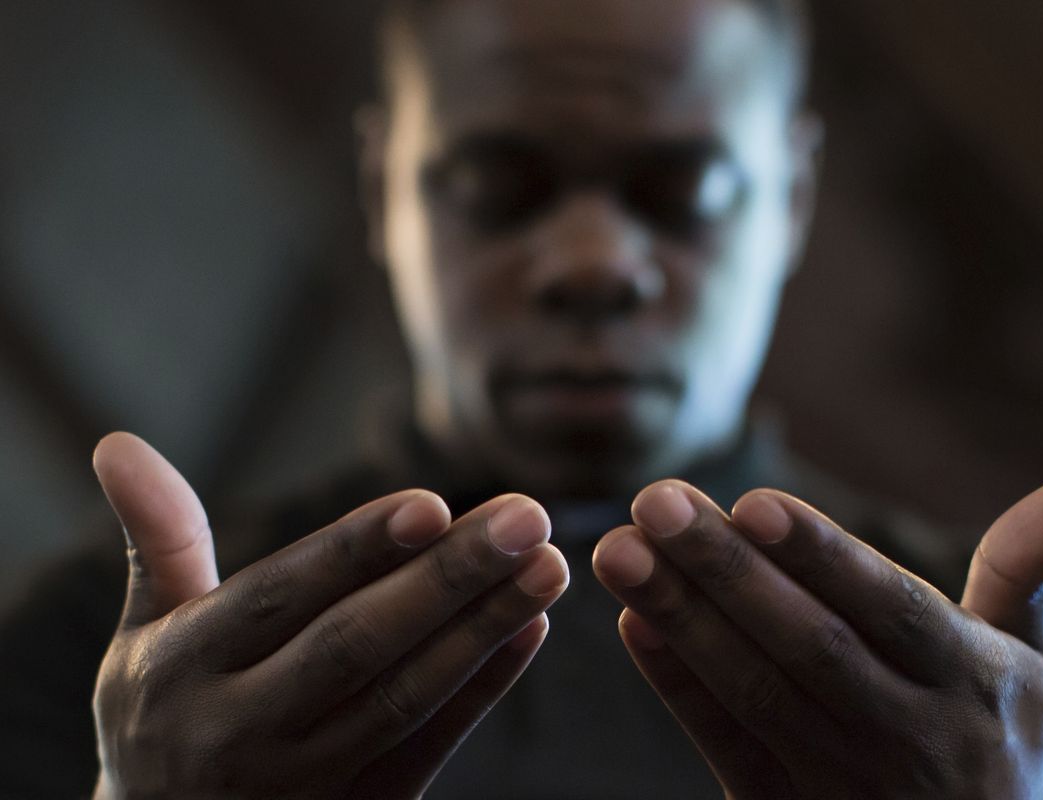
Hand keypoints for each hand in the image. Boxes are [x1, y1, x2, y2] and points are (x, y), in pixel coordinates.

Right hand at [90, 433, 567, 799]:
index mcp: (187, 667)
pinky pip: (427, 749)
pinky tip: (531, 630)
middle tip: (528, 516)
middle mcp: (240, 728)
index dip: (358, 550)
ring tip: (548, 565)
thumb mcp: (142, 634)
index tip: (433, 503)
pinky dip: (481, 690)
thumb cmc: (163, 709)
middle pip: (357, 645)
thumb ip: (158, 540)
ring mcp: (301, 784)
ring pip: (404, 698)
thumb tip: (118, 443)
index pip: (283, 596)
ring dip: (483, 629)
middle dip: (447, 579)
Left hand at [592, 474, 1042, 798]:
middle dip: (726, 572)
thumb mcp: (1027, 661)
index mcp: (969, 680)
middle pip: (808, 646)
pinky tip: (630, 623)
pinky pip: (726, 746)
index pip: (891, 609)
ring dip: (681, 620)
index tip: (753, 501)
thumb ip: (1026, 570)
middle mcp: (909, 734)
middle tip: (653, 500)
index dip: (824, 557)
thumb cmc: (996, 737)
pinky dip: (676, 687)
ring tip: (620, 550)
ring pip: (755, 692)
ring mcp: (843, 782)